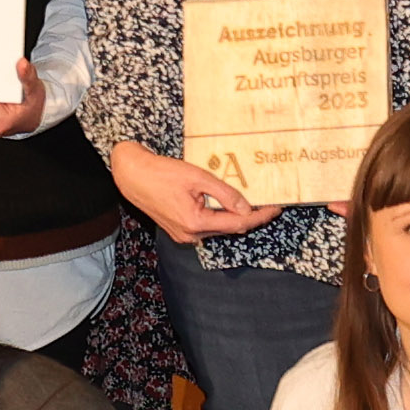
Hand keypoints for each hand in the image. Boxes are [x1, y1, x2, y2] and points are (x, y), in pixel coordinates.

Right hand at [109, 141, 265, 238]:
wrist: (133, 176)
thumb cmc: (162, 173)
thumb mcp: (198, 178)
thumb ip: (225, 194)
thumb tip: (247, 208)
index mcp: (195, 223)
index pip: (237, 224)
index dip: (259, 216)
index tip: (276, 208)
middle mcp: (190, 235)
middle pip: (230, 229)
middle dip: (250, 217)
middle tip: (268, 203)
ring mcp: (184, 236)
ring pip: (219, 228)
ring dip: (235, 217)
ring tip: (252, 202)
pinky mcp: (180, 231)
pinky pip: (207, 227)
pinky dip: (220, 217)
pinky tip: (228, 205)